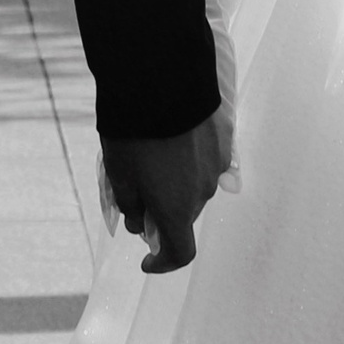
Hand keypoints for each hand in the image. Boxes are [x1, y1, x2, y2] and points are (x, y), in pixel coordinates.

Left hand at [97, 109, 228, 273]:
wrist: (162, 80)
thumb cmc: (134, 133)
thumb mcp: (119, 174)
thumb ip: (131, 205)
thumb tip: (140, 223)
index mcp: (176, 209)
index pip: (180, 253)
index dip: (163, 264)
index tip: (147, 260)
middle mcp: (203, 192)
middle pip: (184, 216)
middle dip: (162, 214)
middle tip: (137, 194)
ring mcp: (217, 165)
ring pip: (195, 187)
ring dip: (176, 184)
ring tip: (150, 156)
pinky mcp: (223, 139)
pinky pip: (205, 161)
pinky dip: (188, 161)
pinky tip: (170, 138)